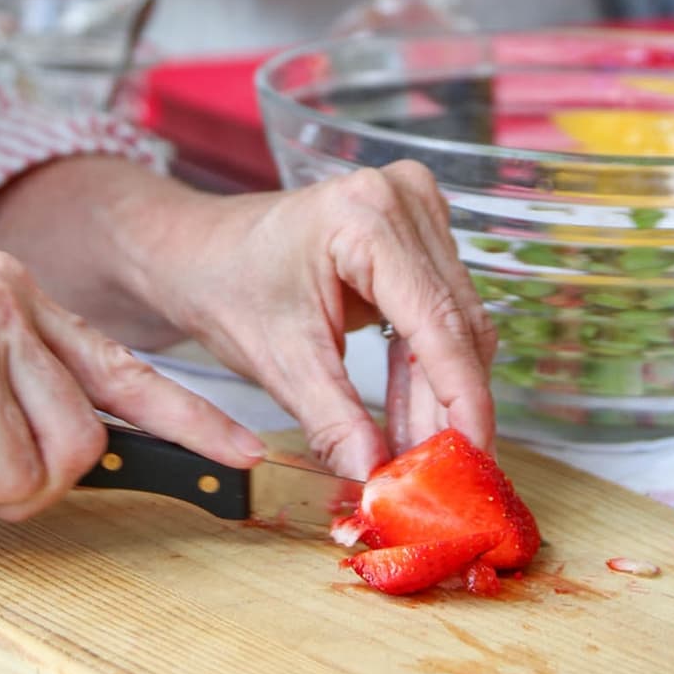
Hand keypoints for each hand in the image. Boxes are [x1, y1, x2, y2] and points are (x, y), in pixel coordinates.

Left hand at [149, 166, 496, 480]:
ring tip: (424, 458)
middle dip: (449, 405)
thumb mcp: (277, 359)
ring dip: (440, 395)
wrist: (199, 251)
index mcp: (365, 215)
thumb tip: (375, 472)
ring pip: (454, 324)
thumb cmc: (227, 285)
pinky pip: (438, 315)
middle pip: (453, 323)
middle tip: (446, 474)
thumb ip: (332, 420)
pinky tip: (413, 423)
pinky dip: (424, 371)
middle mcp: (403, 198)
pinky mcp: (416, 235)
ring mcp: (414, 211)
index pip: (436, 319)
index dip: (461, 396)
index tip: (473, 455)